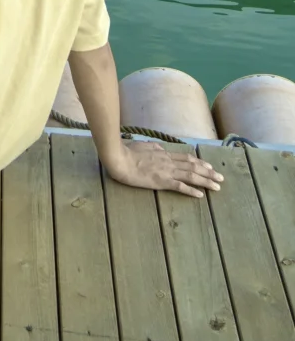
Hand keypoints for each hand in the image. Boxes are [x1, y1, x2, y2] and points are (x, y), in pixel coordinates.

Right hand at [105, 139, 223, 197]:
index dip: (200, 163)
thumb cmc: (127, 151)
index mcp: (164, 153)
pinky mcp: (161, 181)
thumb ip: (153, 147)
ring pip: (191, 176)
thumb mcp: (143, 145)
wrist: (119, 158)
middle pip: (193, 167)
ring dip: (205, 181)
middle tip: (221, 178)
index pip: (186, 158)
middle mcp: (169, 162)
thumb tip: (159, 147)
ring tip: (217, 186)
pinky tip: (200, 195)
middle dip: (209, 173)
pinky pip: (180, 186)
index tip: (210, 167)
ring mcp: (166, 171)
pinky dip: (191, 190)